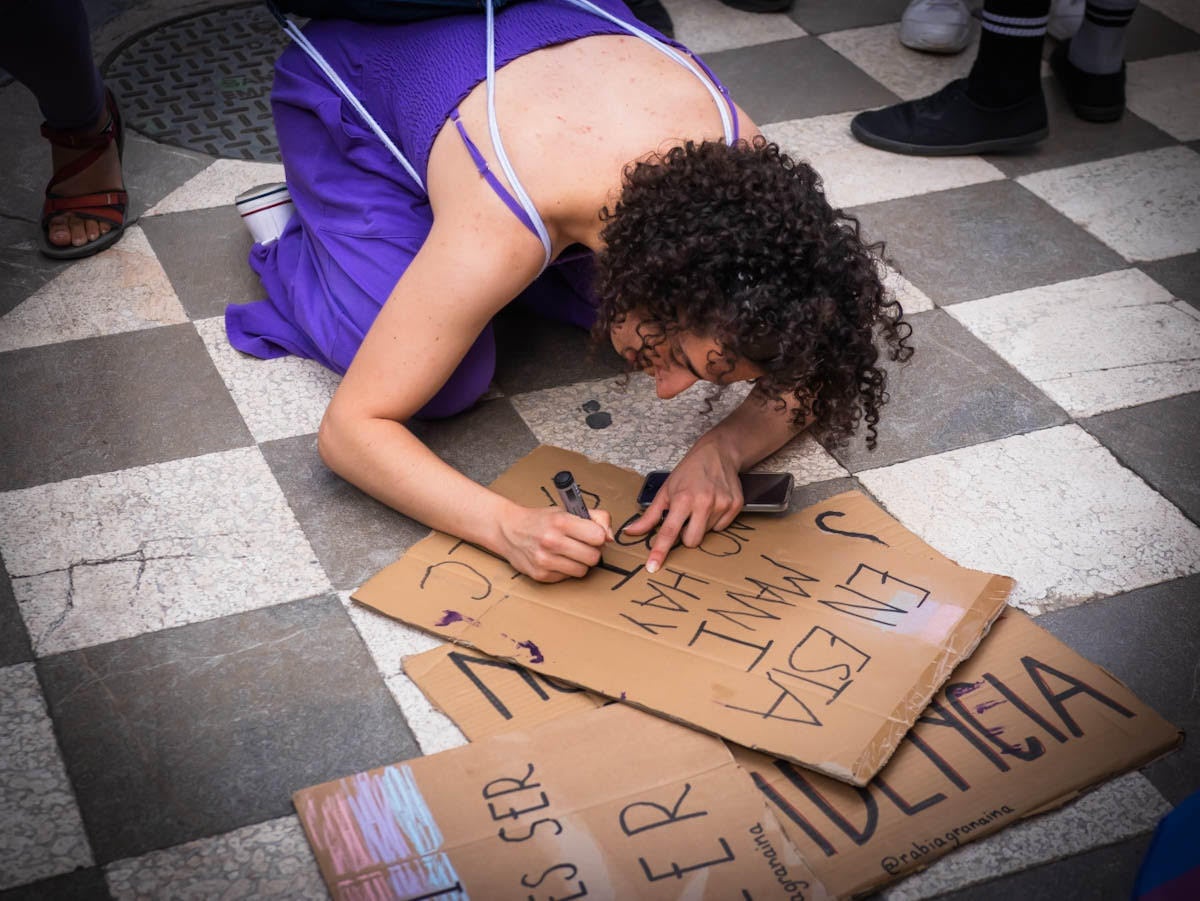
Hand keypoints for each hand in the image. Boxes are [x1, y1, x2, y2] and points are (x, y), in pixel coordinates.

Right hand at [498, 504, 613, 581]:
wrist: (508, 530)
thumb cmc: (541, 520)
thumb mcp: (567, 510)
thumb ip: (595, 518)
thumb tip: (610, 537)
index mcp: (561, 521)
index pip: (598, 537)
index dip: (598, 536)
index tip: (591, 534)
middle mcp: (552, 541)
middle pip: (593, 557)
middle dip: (591, 551)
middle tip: (581, 545)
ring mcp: (545, 560)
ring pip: (582, 571)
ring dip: (579, 563)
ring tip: (569, 553)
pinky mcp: (540, 575)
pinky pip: (567, 578)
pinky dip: (565, 570)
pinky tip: (556, 559)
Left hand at [623, 449, 742, 573]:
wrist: (718, 453)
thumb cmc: (689, 471)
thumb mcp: (665, 491)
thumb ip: (649, 516)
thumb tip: (631, 532)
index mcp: (683, 499)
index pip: (668, 532)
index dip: (660, 551)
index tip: (653, 567)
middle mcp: (704, 503)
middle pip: (692, 541)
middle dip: (686, 535)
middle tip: (685, 518)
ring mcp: (722, 505)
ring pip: (707, 534)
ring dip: (701, 525)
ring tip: (700, 506)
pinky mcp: (735, 506)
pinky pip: (722, 527)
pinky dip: (714, 521)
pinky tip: (712, 505)